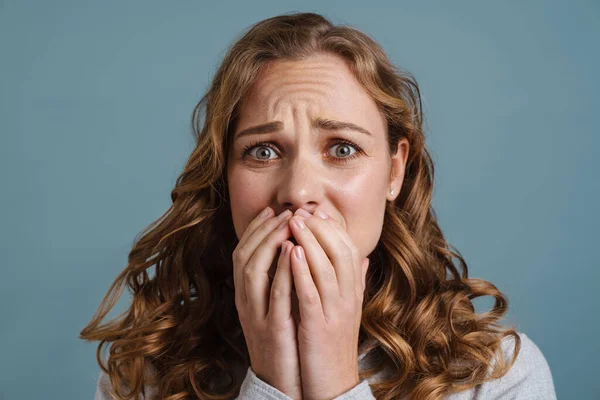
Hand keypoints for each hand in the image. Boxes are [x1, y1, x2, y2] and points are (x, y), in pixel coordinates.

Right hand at [232, 207, 302, 399]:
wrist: (281, 380)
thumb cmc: (284, 338)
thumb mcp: (278, 306)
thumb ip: (281, 278)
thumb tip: (293, 247)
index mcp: (246, 295)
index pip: (243, 253)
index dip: (255, 229)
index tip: (271, 210)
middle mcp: (245, 302)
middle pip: (244, 256)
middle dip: (262, 229)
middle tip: (282, 211)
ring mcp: (255, 314)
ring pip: (252, 270)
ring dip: (269, 243)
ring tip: (287, 223)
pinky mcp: (272, 328)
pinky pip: (274, 294)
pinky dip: (281, 269)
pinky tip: (292, 251)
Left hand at [287, 208, 369, 399]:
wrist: (333, 381)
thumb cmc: (336, 340)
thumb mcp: (348, 307)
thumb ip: (354, 281)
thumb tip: (364, 257)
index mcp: (354, 290)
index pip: (350, 249)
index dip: (334, 227)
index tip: (318, 211)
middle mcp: (349, 296)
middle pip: (340, 251)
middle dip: (321, 227)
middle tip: (303, 210)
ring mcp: (336, 311)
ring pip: (327, 267)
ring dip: (310, 241)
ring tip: (294, 221)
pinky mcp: (319, 325)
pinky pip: (311, 292)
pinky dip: (302, 270)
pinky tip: (291, 252)